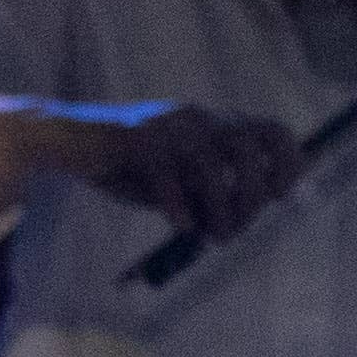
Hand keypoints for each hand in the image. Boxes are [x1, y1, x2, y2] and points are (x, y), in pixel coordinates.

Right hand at [47, 100, 304, 240]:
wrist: (69, 141)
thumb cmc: (126, 164)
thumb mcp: (176, 182)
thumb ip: (204, 196)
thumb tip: (230, 225)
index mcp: (214, 124)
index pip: (273, 132)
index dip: (287, 164)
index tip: (278, 197)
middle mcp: (198, 119)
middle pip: (249, 149)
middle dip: (252, 195)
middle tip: (234, 230)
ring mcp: (168, 127)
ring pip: (212, 165)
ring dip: (221, 206)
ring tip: (215, 237)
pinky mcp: (137, 139)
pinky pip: (169, 174)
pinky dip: (180, 205)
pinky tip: (181, 227)